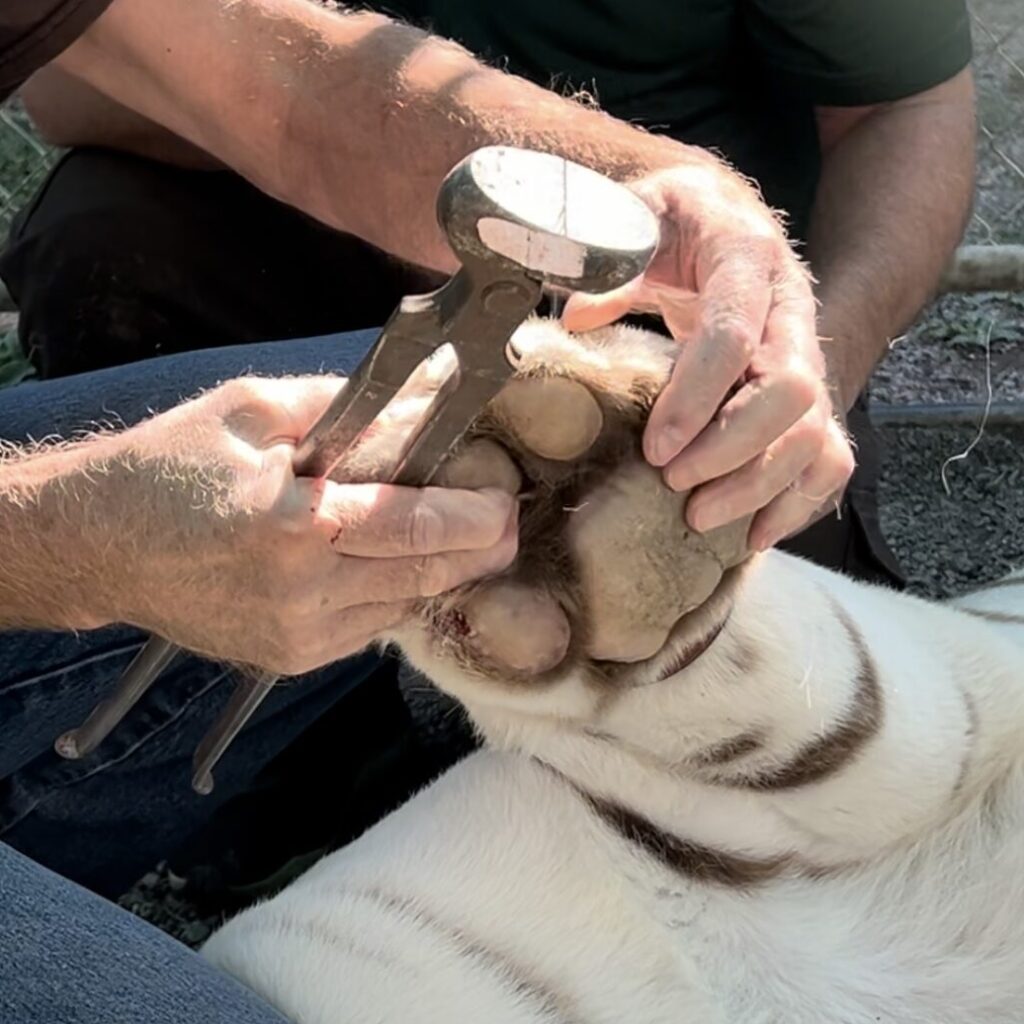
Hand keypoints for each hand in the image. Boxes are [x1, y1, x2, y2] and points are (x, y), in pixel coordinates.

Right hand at [96, 376, 516, 673]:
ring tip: (454, 536)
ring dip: (436, 573)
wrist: (98, 544)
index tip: (506, 502)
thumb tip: (426, 393)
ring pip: (402, 608)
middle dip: (476, 552)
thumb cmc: (169, 466)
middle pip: (423, 578)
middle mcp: (301, 595)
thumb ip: (350, 407)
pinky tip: (393, 564)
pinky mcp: (287, 659)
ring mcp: (295, 636)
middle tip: (506, 524)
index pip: (415, 529)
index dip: (473, 518)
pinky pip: (368, 628)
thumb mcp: (255, 411)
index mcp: (294, 528)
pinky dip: (393, 595)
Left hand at [562, 162, 853, 549]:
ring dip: (760, 486)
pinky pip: (830, 457)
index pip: (734, 334)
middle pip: (792, 392)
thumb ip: (609, 262)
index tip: (654, 448)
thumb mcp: (639, 218)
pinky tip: (754, 532)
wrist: (732, 220)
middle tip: (673, 483)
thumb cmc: (677, 223)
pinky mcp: (813, 395)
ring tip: (699, 519)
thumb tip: (576, 317)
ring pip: (815, 433)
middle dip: (731, 449)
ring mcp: (810, 356)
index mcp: (746, 259)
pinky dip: (799, 502)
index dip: (696, 397)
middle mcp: (793, 310)